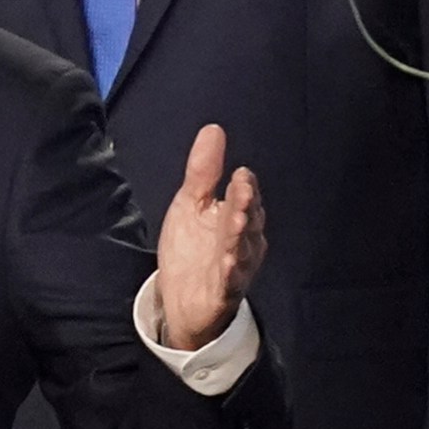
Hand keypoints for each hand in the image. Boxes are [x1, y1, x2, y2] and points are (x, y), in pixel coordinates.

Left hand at [155, 125, 266, 349]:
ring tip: (237, 221)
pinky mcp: (223, 292)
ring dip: (240, 236)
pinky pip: (230, 282)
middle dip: (246, 206)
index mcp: (237, 218)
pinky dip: (231, 272)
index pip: (244, 198)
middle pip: (247, 221)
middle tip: (243, 191)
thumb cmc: (192, 247)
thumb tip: (214, 129)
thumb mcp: (191, 203)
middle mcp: (243, 242)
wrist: (182, 299)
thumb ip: (203, 171)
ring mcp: (236, 268)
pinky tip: (229, 261)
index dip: (243, 188)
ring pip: (242, 250)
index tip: (240, 174)